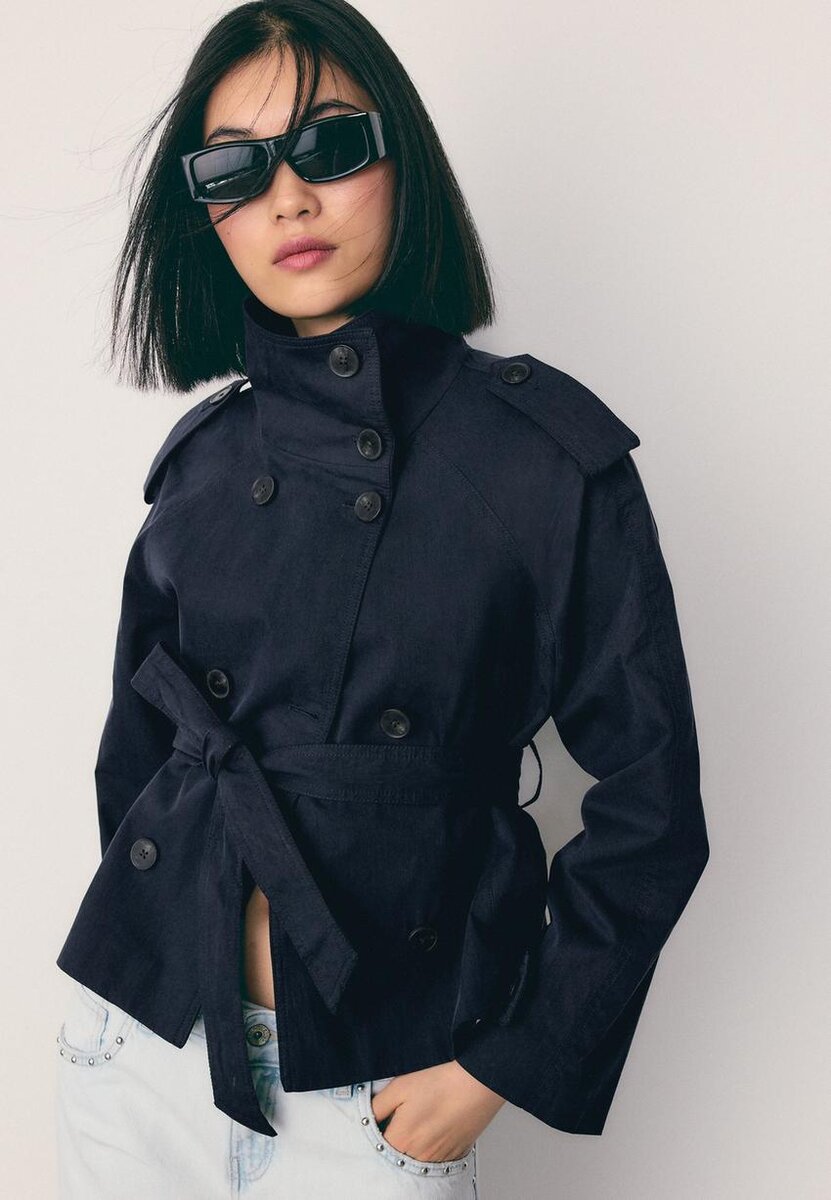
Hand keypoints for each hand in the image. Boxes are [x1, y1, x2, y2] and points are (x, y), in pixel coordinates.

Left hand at [370, 1060, 506, 1161]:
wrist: (477, 1083)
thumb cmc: (441, 1083)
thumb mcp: (400, 1086)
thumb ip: (377, 1106)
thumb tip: (365, 1116)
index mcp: (401, 1139)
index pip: (375, 1149)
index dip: (376, 1134)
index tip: (380, 1123)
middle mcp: (418, 1156)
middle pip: (395, 1157)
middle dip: (393, 1141)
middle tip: (400, 1120)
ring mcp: (437, 1159)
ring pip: (414, 1161)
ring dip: (411, 1147)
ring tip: (420, 1122)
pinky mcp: (453, 1156)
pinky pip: (434, 1161)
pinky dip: (430, 1149)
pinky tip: (434, 1129)